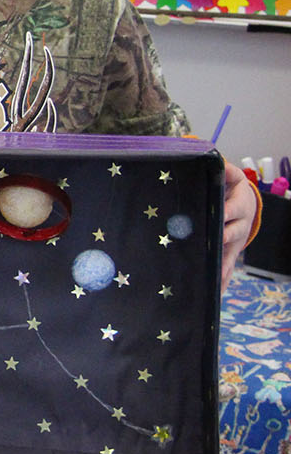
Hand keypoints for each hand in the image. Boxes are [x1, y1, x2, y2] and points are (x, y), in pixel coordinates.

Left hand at [220, 160, 258, 292]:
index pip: (230, 211)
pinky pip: (227, 269)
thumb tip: (218, 158)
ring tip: (212, 281)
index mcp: (238, 207)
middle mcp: (239, 226)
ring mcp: (235, 241)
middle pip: (230, 235)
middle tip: (208, 248)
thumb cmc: (230, 188)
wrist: (246, 202)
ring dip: (221, 268)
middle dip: (220, 241)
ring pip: (229, 256)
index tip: (215, 220)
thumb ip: (225, 169)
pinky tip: (214, 295)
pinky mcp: (230, 253)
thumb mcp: (231, 177)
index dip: (224, 215)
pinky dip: (222, 282)